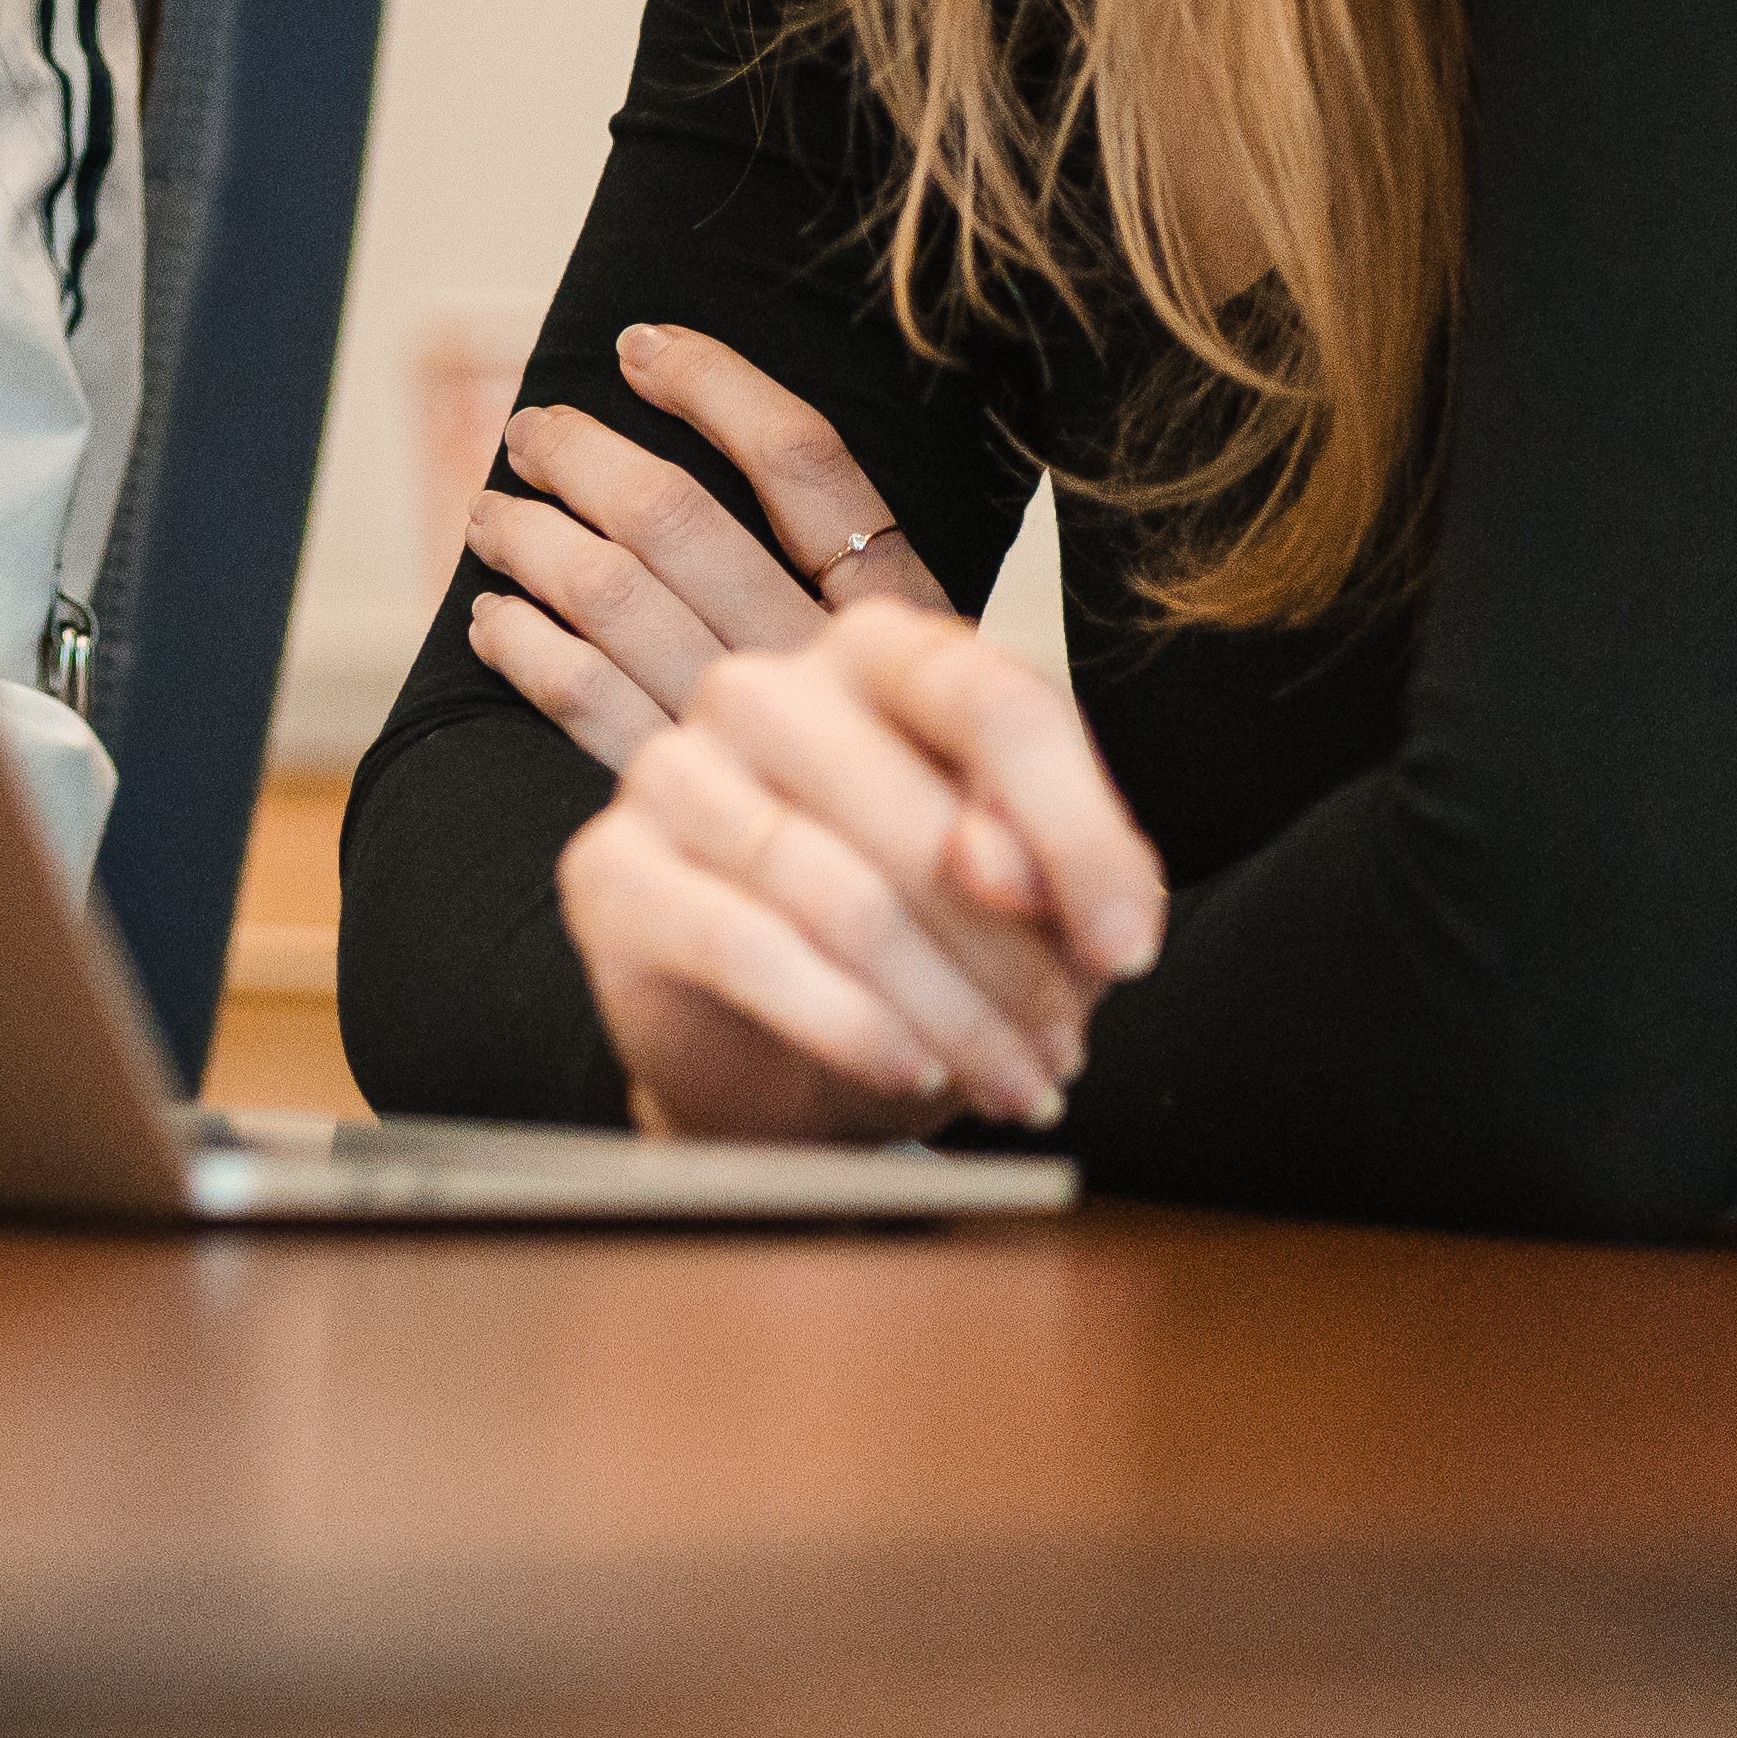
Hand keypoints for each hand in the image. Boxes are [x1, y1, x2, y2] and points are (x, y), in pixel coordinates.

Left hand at [453, 320, 944, 772]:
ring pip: (615, 600)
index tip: (641, 344)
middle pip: (681, 523)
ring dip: (536, 542)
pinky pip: (585, 708)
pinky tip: (495, 622)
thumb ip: (862, 590)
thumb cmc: (948, 820)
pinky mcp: (688, 808)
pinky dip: (528, 649)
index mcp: (903, 621)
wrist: (948, 997)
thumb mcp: (941, 692)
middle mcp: (822, 668)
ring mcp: (750, 739)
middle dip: (588, 460)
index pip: (807, 466)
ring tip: (491, 514)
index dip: (718, 390)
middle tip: (530, 431)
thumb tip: (774, 496)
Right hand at [557, 603, 1166, 1141]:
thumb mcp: (1022, 907)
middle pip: (922, 816)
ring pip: (842, 895)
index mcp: (876, 654)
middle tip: (1062, 1054)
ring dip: (949, 1014)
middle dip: (1016, 962)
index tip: (1128, 951)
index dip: (1077, 831)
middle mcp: (763, 687)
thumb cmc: (913, 954)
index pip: (991, 699)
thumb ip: (1053, 861)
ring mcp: (672, 768)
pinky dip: (843, 1022)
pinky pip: (741, 943)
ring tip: (1008, 1083)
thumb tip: (1011, 869)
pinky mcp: (608, 868)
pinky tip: (905, 1073)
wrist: (770, 1061)